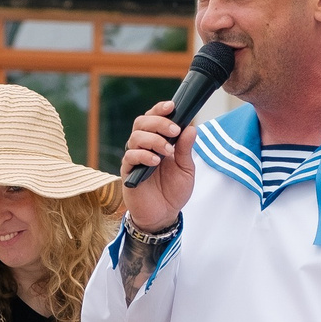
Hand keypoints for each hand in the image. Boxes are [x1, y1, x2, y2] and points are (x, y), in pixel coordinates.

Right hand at [121, 98, 194, 226]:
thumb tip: (191, 128)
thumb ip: (186, 149)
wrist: (163, 215)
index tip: (172, 106)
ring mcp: (135, 158)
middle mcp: (144, 146)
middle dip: (159, 122)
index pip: (154, 118)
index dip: (160, 109)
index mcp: (158, 141)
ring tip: (167, 151)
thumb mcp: (186, 169)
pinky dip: (143, 155)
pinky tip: (155, 161)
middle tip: (174, 131)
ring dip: (153, 139)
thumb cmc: (173, 191)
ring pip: (135, 137)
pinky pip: (130, 156)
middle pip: (142, 122)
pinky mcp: (128, 172)